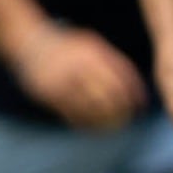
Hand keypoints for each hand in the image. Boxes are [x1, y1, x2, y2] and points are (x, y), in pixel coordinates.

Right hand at [15, 24, 146, 129]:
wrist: (32, 44)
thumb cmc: (72, 47)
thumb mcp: (93, 45)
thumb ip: (115, 63)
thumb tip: (138, 90)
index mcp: (92, 54)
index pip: (120, 77)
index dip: (134, 93)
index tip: (141, 105)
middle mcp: (77, 68)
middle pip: (106, 95)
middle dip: (121, 109)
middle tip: (129, 117)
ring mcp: (61, 82)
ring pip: (89, 109)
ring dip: (105, 121)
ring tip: (115, 127)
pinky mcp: (49, 95)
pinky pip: (71, 115)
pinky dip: (85, 124)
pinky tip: (94, 128)